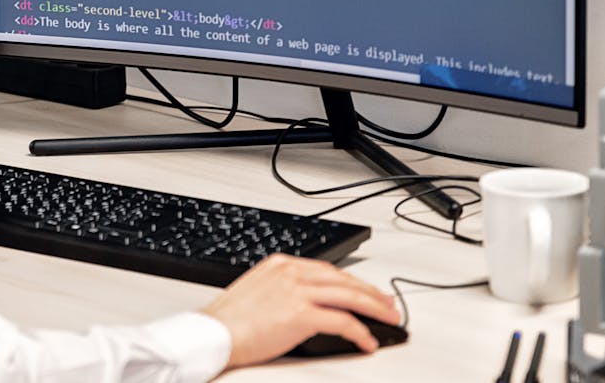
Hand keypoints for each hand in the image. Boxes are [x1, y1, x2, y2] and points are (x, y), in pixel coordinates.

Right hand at [200, 254, 400, 368]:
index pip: (328, 270)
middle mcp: (292, 273)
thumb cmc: (229, 320)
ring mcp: (297, 291)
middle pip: (343, 280)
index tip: (367, 291)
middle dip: (371, 293)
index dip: (353, 282)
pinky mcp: (302, 314)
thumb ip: (282, 290)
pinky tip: (367, 341)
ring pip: (349, 296)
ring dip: (374, 308)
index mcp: (281, 264)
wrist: (214, 332)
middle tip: (389, 304)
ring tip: (390, 319)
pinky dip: (360, 332)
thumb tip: (306, 304)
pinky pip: (342, 321)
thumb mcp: (257, 291)